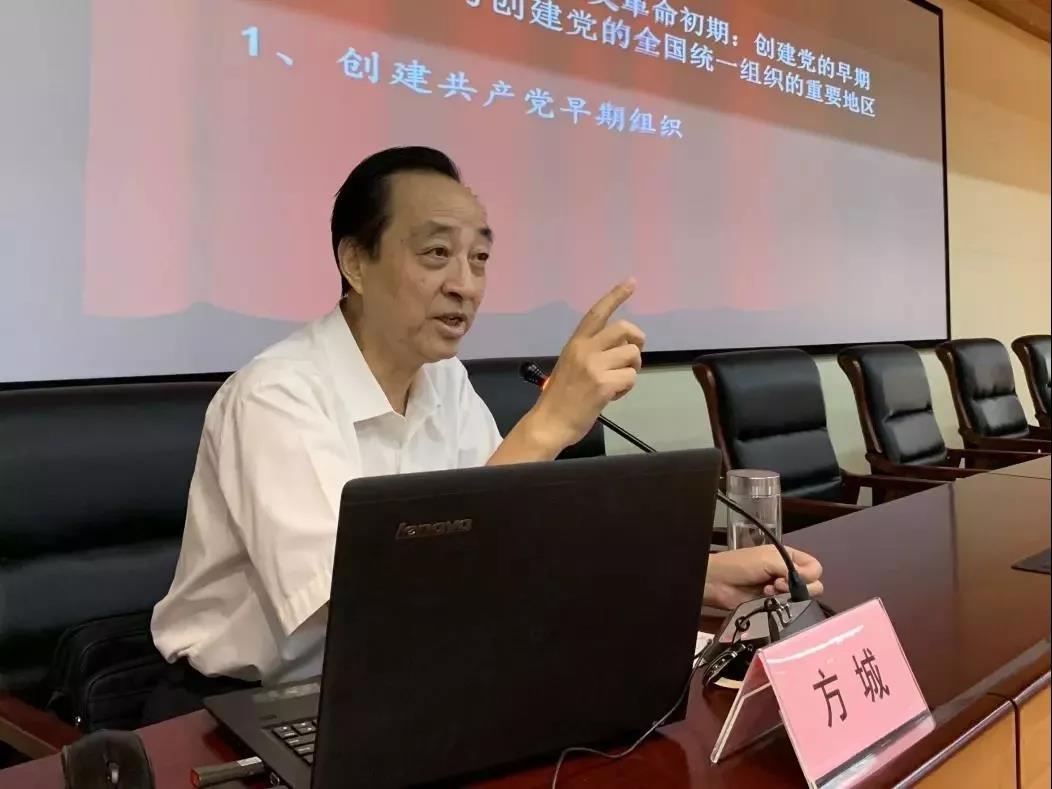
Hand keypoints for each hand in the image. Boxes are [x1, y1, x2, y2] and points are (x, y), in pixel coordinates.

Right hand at [526, 279, 644, 452]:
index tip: (632, 282)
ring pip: (632, 355)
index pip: (597, 312)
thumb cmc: (559, 398)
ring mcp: (594, 366)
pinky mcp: (603, 384)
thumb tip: (619, 350)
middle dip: (637, 340)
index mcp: (575, 343)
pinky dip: (626, 388)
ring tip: (616, 382)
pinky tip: (612, 396)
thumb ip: (590, 353)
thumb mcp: (569, 365)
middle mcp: (585, 349)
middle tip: (633, 356)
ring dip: (631, 369)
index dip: (616, 295)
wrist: (549, 423)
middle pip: (624, 328)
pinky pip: (631, 377)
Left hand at [703, 546, 823, 610]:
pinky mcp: (775, 604)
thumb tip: (809, 582)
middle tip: (778, 584)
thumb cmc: (740, 565)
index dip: (809, 574)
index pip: (815, 567)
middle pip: (814, 584)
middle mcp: (789, 573)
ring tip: (769, 590)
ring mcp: (783, 590)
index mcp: (790, 557)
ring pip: (803, 598)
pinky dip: (780, 603)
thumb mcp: (768, 559)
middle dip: (798, 585)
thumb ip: (792, 569)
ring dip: (788, 594)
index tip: (791, 575)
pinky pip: (789, 608)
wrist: (718, 582)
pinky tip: (766, 597)